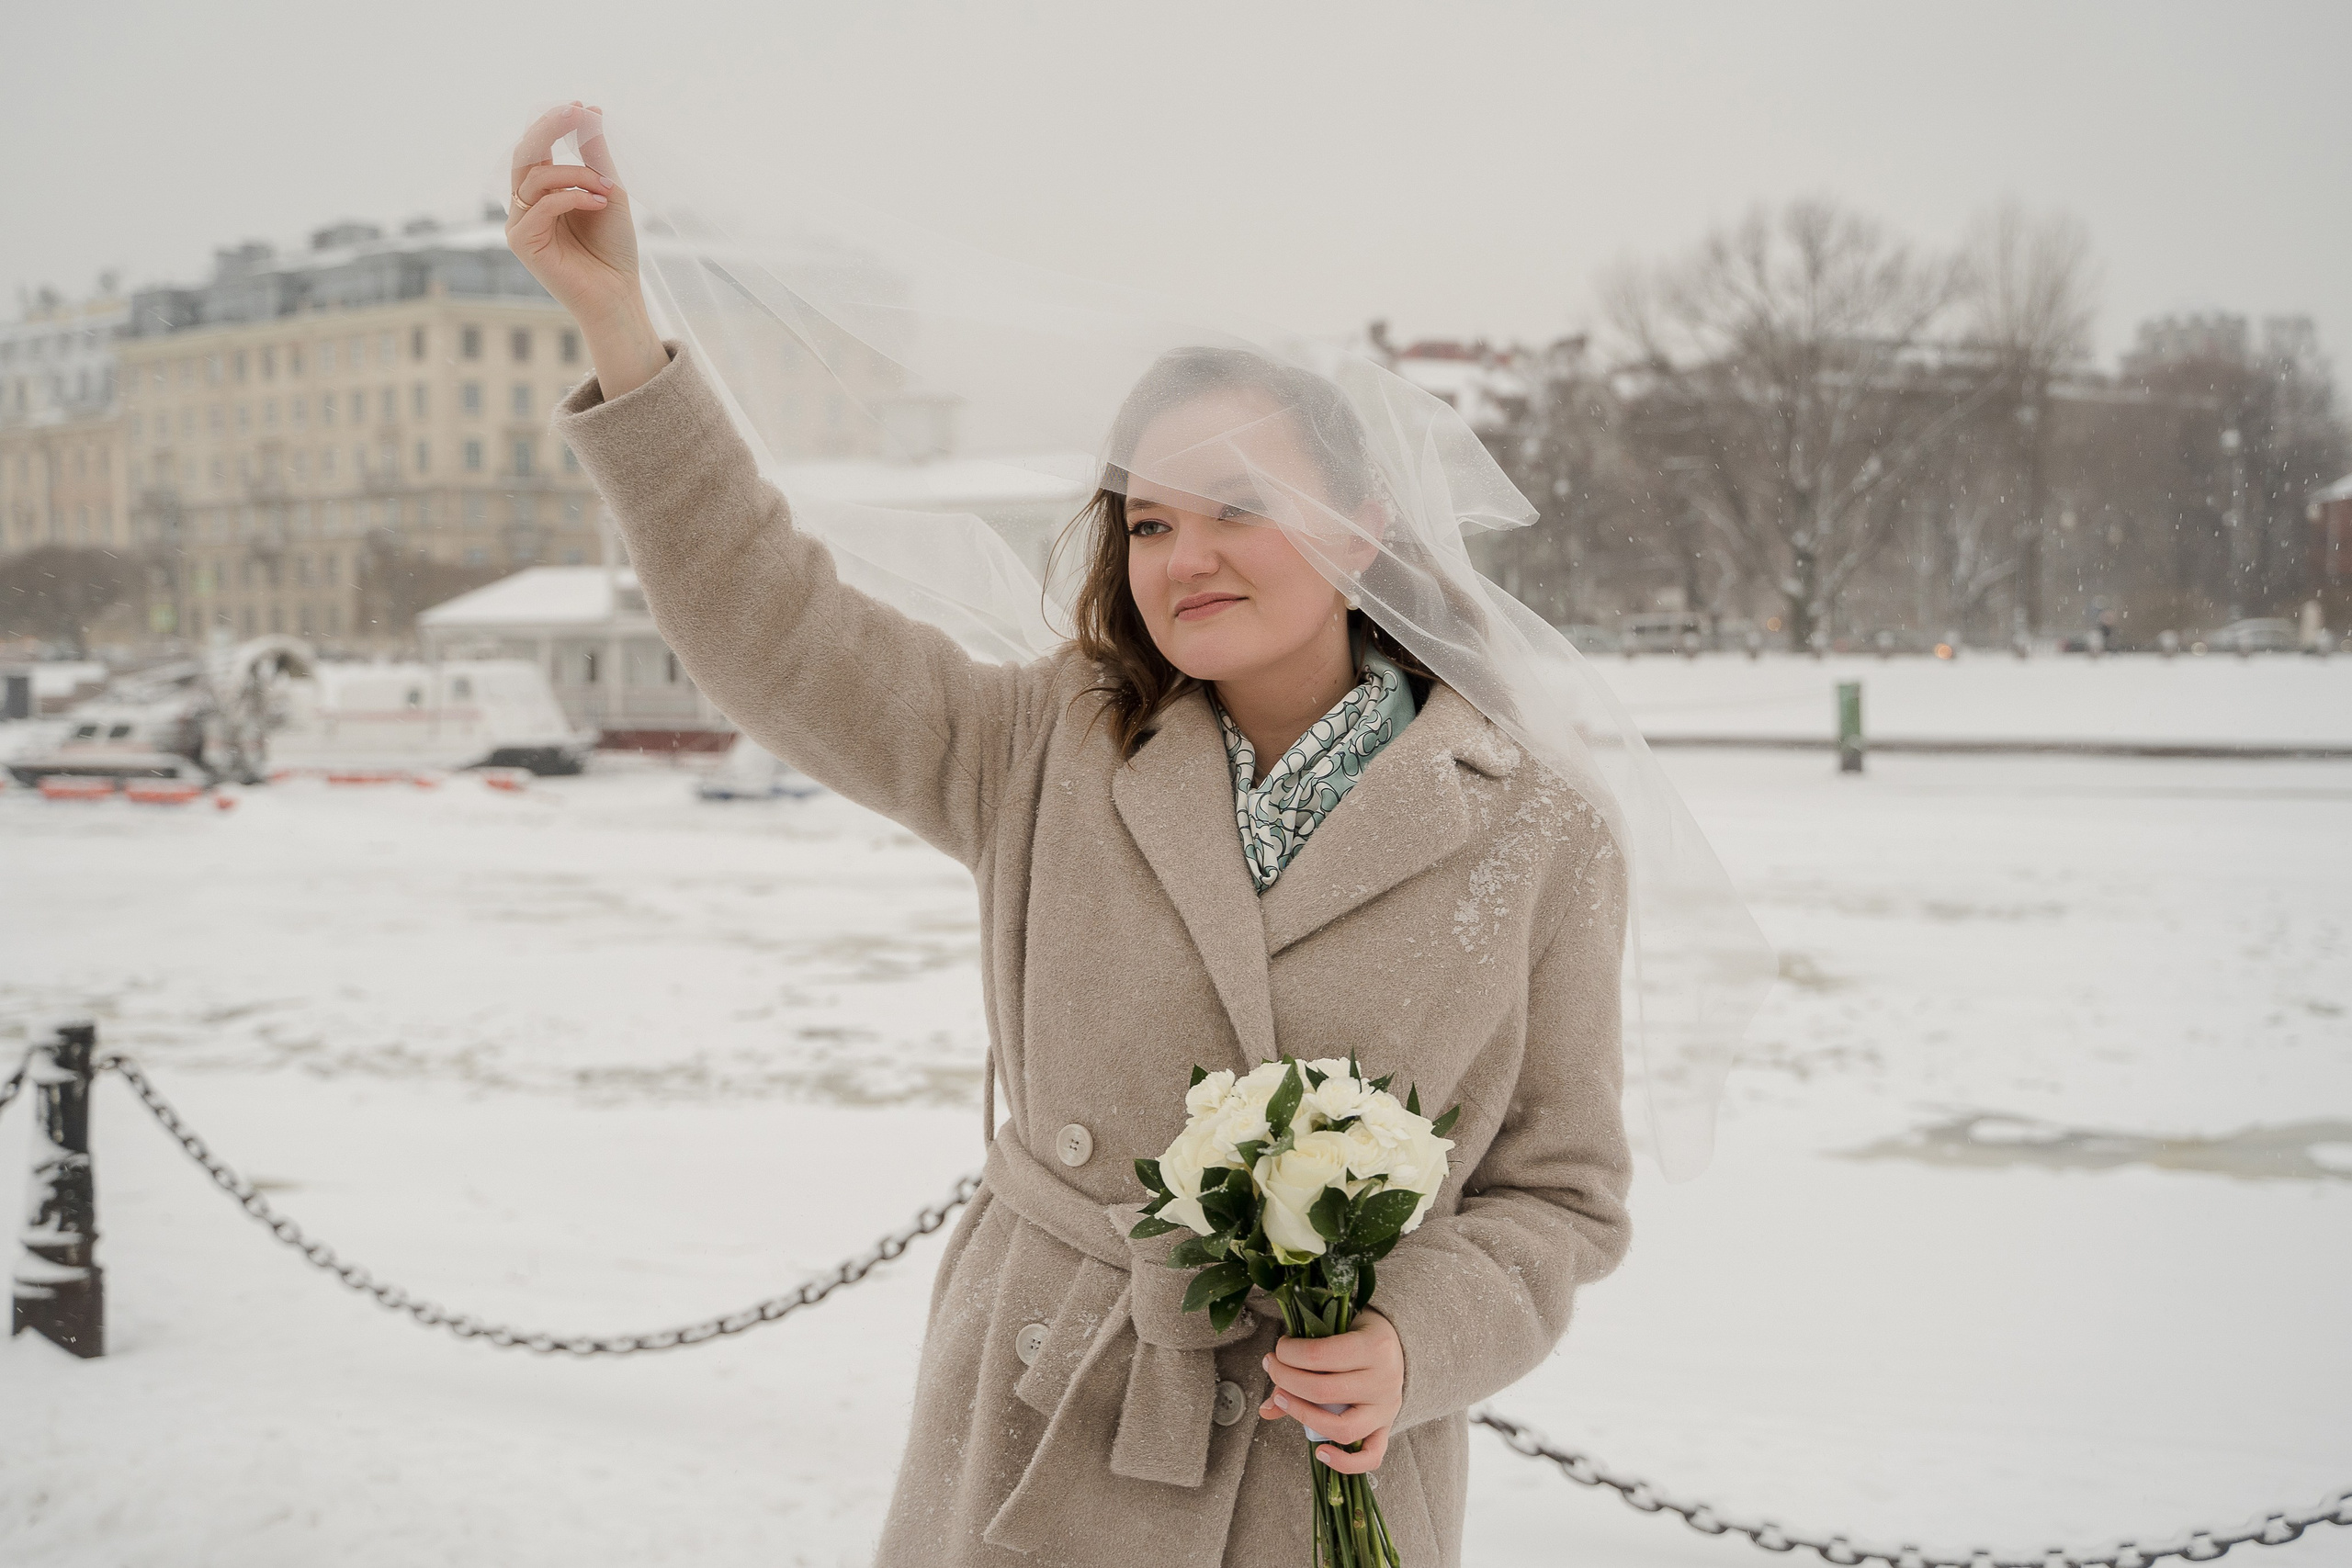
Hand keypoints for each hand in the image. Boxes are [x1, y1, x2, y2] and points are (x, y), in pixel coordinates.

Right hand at [505, 102, 664, 397]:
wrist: (618, 295)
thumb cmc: (614, 249)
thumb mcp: (608, 191)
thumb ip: (594, 155)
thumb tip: (589, 110)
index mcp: (543, 193)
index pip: (537, 148)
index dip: (553, 124)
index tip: (580, 107)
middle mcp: (526, 205)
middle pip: (525, 154)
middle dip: (549, 128)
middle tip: (576, 112)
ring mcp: (520, 223)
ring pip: (536, 177)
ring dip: (576, 175)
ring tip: (607, 189)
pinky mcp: (522, 242)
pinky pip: (541, 204)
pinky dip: (572, 197)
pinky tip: (597, 203)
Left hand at [1258, 1309, 1402, 1473]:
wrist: (1400, 1344)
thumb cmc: (1362, 1334)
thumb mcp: (1338, 1332)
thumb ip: (1305, 1361)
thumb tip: (1266, 1407)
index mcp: (1374, 1347)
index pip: (1319, 1355)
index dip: (1289, 1354)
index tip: (1278, 1350)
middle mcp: (1383, 1381)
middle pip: (1323, 1391)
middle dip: (1286, 1380)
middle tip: (1273, 1369)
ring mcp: (1387, 1409)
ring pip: (1342, 1427)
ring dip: (1303, 1416)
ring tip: (1282, 1401)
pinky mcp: (1387, 1429)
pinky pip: (1370, 1457)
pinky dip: (1344, 1462)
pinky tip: (1320, 1452)